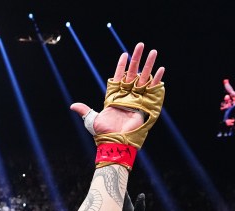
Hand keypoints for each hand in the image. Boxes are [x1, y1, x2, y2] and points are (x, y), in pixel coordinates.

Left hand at [70, 43, 164, 158]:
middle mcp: (127, 96)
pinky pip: (152, 90)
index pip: (119, 76)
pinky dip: (156, 80)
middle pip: (133, 73)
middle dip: (137, 59)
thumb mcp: (92, 120)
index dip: (121, 66)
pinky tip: (161, 69)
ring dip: (149, 65)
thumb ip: (85, 110)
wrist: (115, 142)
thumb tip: (73, 106)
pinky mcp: (145, 105)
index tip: (124, 54)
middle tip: (140, 45)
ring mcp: (137, 99)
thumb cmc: (104, 133)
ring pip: (143, 78)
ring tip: (153, 52)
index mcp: (115, 96)